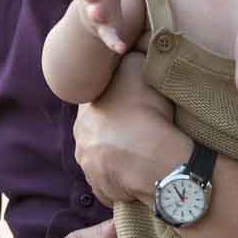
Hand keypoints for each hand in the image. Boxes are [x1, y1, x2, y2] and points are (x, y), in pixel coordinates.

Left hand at [75, 54, 182, 205]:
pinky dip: (124, 179)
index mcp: (85, 112)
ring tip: (143, 153)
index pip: (96, 102)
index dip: (115, 100)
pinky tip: (140, 172)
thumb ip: (129, 58)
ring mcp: (90, 169)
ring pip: (103, 158)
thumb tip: (128, 47)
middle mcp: (81, 141)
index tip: (133, 103)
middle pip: (97, 132)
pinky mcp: (103, 191)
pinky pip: (112, 183)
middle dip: (113, 130)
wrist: (157, 161)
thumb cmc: (148, 113)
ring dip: (117, 156)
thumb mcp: (138, 69)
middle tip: (139, 129)